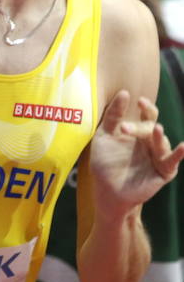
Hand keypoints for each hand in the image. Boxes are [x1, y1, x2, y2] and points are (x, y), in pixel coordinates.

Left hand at [90, 89, 183, 216]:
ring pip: (162, 143)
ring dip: (159, 137)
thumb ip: (113, 116)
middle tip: (128, 127)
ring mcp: (159, 156)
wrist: (106, 190)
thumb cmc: (105, 161)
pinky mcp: (164, 171)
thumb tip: (124, 92)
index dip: (146, 107)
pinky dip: (179, 154)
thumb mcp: (105, 136)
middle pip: (152, 128)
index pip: (146, 115)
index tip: (139, 100)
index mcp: (139, 131)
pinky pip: (172, 161)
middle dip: (144, 125)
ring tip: (156, 130)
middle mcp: (151, 142)